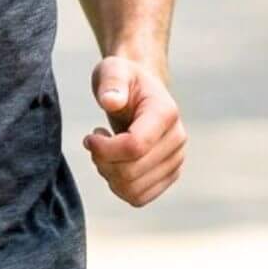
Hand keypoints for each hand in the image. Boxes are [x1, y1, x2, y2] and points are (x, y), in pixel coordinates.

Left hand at [82, 55, 185, 207]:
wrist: (140, 92)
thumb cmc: (124, 80)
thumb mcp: (113, 71)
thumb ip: (111, 82)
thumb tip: (111, 101)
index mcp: (166, 113)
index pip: (135, 146)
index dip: (104, 148)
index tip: (90, 136)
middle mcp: (177, 139)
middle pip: (131, 172)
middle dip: (102, 162)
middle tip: (94, 143)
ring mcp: (176, 160)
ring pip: (134, 190)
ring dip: (109, 175)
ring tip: (104, 153)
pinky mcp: (169, 175)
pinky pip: (139, 197)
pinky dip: (119, 187)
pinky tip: (114, 165)